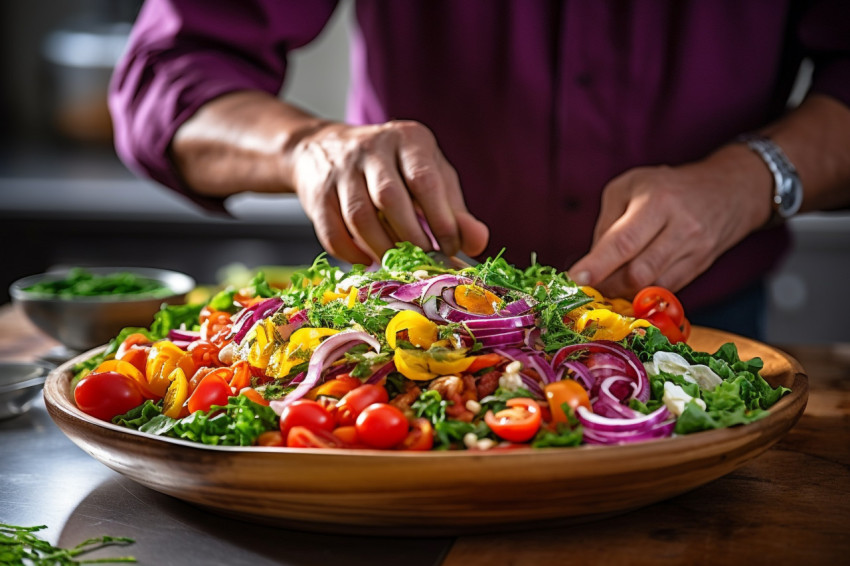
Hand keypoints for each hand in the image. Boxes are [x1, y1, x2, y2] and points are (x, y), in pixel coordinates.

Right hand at [290, 120, 488, 264]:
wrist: (323, 148)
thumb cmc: (393, 167)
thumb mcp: (430, 176)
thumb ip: (456, 211)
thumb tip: (479, 244)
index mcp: (408, 139)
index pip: (425, 180)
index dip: (441, 220)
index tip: (451, 248)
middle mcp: (372, 148)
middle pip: (390, 198)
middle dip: (412, 238)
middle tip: (426, 261)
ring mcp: (340, 170)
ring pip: (359, 217)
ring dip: (382, 249)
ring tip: (399, 265)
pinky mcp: (316, 193)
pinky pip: (332, 232)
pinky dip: (352, 254)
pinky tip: (368, 261)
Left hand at [568, 145, 772, 298]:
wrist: (730, 189)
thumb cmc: (668, 186)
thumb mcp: (630, 186)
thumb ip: (607, 222)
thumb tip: (592, 262)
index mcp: (657, 201)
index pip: (623, 241)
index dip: (598, 265)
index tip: (576, 278)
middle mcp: (680, 227)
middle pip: (638, 272)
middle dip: (608, 284)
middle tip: (589, 285)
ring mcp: (695, 250)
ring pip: (652, 287)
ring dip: (623, 292)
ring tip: (607, 285)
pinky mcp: (700, 267)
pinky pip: (666, 290)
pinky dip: (643, 294)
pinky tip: (630, 287)